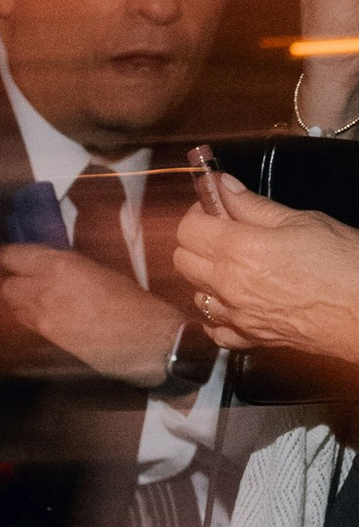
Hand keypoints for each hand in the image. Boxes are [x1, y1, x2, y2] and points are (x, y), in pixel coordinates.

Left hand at [0, 241, 183, 387]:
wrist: (145, 339)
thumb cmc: (133, 305)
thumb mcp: (101, 271)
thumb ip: (70, 266)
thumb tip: (54, 264)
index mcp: (62, 266)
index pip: (15, 257)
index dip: (11, 258)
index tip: (11, 259)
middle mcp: (46, 290)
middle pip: (8, 286)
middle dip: (15, 282)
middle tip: (27, 280)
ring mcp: (44, 317)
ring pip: (14, 307)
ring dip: (21, 302)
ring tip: (39, 300)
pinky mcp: (48, 339)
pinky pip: (28, 325)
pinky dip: (31, 319)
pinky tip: (48, 317)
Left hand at [175, 172, 358, 366]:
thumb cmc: (345, 266)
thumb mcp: (302, 221)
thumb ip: (254, 206)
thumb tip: (225, 188)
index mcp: (238, 250)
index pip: (188, 227)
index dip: (199, 210)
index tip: (214, 203)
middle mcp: (229, 286)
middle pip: (183, 259)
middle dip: (197, 239)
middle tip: (224, 227)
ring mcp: (237, 316)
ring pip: (196, 293)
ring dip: (206, 274)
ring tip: (235, 262)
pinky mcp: (249, 338)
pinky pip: (215, 328)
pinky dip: (217, 313)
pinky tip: (234, 300)